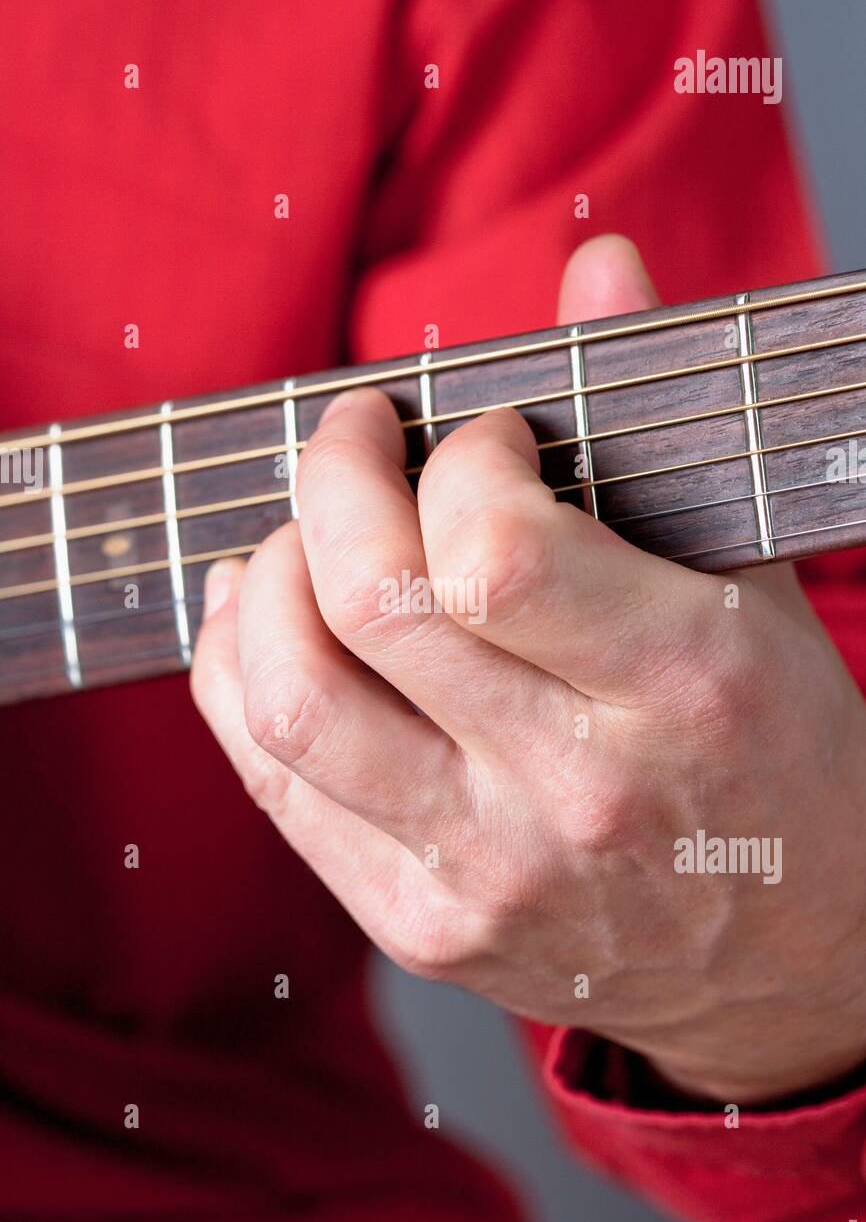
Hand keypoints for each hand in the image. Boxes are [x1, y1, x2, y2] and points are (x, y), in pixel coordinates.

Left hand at [192, 235, 865, 1105]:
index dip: (458, 460)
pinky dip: (240, 675)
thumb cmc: (778, 755)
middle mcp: (574, 792)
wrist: (790, 960)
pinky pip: (275, 785)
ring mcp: (485, 873)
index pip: (495, 550)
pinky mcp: (421, 928)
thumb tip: (599, 260)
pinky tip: (264, 624)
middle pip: (367, 605)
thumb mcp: (756, 586)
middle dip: (329, 479)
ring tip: (295, 540)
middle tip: (352, 440)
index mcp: (683, 687)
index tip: (482, 436)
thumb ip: (664, 419)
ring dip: (266, 581)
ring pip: (291, 700)